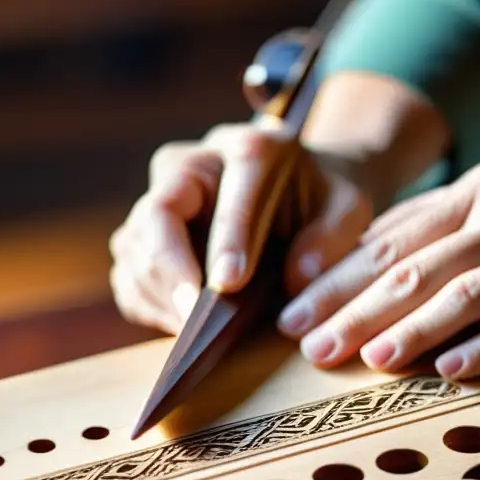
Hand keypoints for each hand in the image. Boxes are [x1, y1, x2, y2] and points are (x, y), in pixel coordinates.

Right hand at [109, 71, 448, 334]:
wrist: (302, 191)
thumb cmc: (325, 200)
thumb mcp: (349, 207)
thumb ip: (332, 236)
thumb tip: (298, 279)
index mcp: (250, 148)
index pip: (228, 188)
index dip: (225, 236)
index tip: (229, 283)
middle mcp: (193, 164)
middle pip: (157, 212)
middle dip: (171, 268)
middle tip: (193, 319)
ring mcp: (162, 198)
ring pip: (134, 244)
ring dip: (157, 293)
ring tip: (189, 332)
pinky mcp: (148, 234)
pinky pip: (130, 272)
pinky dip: (147, 303)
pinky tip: (176, 326)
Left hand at [277, 151, 479, 379]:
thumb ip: (473, 231)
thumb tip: (399, 271)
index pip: (398, 233)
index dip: (340, 274)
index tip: (296, 309)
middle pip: (417, 261)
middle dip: (353, 306)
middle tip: (305, 345)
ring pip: (464, 288)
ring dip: (408, 328)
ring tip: (364, 361)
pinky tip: (453, 372)